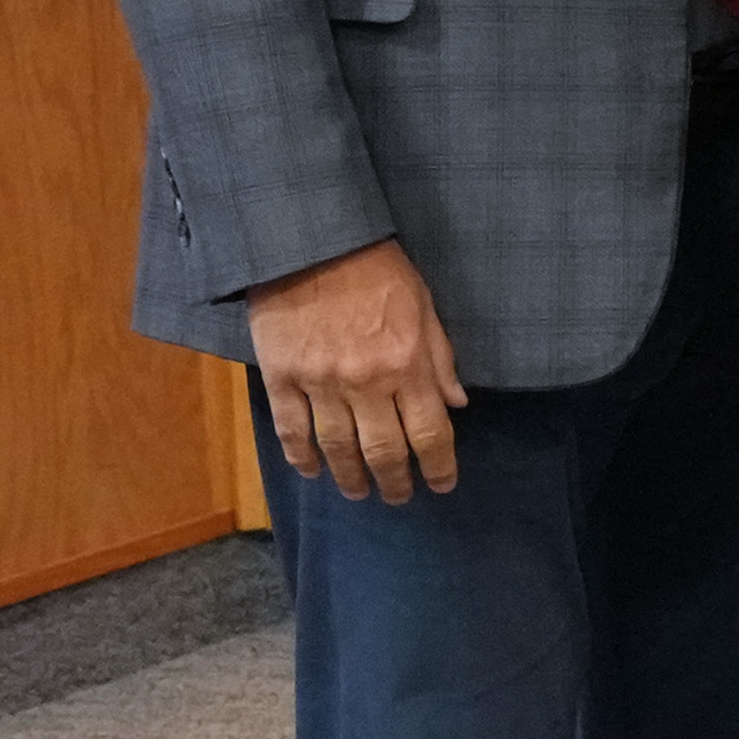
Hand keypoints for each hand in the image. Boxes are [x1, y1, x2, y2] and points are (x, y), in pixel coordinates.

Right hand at [245, 239, 466, 501]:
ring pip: (337, 449)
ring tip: (358, 492)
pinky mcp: (281, 376)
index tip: (441, 485)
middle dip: (395, 482)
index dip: (438, 467)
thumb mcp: (424, 307)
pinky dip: (301, 457)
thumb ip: (440, 359)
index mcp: (408, 365)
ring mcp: (320, 382)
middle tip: (398, 497)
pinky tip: (312, 472)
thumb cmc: (377, 269)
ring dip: (350, 478)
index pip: (430, 433)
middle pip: (384, 451)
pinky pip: (291, 430)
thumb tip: (457, 404)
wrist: (311, 241)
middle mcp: (367, 382)